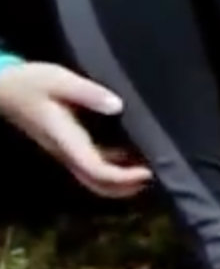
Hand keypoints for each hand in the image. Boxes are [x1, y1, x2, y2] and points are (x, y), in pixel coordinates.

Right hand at [0, 62, 152, 198]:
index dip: (122, 177)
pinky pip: (91, 165)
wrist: (3, 88)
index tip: (148, 172)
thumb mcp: (60, 80)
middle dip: (125, 188)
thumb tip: (117, 106)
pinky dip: (112, 168)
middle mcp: (66, 152)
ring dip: (120, 181)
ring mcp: (65, 151)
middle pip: (96, 183)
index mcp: (66, 140)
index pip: (96, 169)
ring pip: (93, 178)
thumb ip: (89, 93)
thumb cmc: (29, 83)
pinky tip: (132, 156)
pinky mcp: (66, 146)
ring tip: (149, 169)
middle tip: (155, 177)